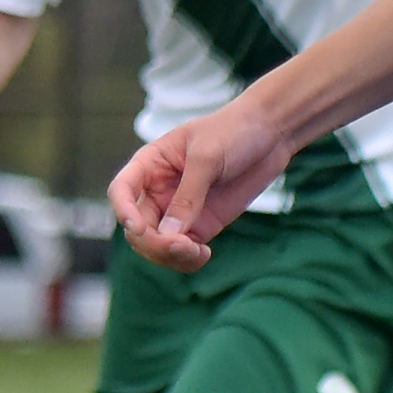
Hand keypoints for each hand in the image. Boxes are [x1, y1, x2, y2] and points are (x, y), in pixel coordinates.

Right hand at [110, 100, 292, 269]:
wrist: (270, 133)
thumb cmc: (233, 131)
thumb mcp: (208, 158)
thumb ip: (189, 195)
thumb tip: (169, 234)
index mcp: (150, 164)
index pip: (122, 191)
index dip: (123, 212)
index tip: (138, 228)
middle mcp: (159, 190)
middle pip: (138, 227)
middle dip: (154, 243)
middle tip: (183, 247)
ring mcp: (179, 211)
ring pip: (158, 245)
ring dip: (171, 257)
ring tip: (198, 253)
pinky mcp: (201, 225)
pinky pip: (185, 252)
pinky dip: (188, 260)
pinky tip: (204, 255)